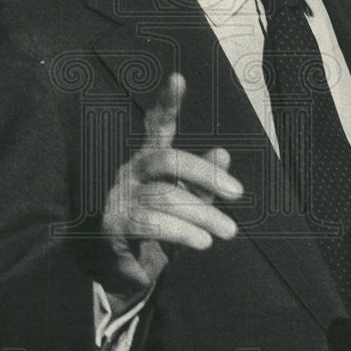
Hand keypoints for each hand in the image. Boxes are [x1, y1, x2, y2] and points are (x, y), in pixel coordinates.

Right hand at [99, 73, 242, 310]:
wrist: (127, 273)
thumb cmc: (160, 231)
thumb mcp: (189, 204)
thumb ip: (204, 182)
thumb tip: (223, 153)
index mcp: (149, 159)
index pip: (157, 125)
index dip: (167, 102)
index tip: (178, 78)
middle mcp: (130, 171)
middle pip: (167, 159)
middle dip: (205, 175)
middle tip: (238, 193)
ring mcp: (119, 197)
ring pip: (164, 195)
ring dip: (202, 214)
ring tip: (228, 231)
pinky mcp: (113, 224)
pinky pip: (149, 223)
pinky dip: (181, 231)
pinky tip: (202, 241)